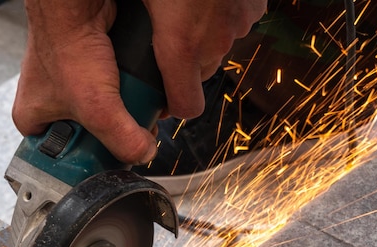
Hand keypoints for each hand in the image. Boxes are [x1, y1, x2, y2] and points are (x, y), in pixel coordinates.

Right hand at [13, 0, 157, 164]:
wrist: (78, 6)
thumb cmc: (67, 45)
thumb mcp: (96, 106)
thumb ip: (122, 138)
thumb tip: (144, 152)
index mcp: (33, 120)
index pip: (59, 159)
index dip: (87, 162)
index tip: (108, 162)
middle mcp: (50, 106)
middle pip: (88, 140)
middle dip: (110, 136)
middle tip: (122, 128)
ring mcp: (71, 88)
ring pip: (104, 117)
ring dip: (120, 115)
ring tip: (126, 103)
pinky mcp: (90, 73)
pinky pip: (112, 96)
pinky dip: (124, 95)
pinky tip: (129, 89)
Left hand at [143, 0, 266, 117]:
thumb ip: (137, 28)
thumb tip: (121, 38)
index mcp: (180, 46)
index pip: (187, 106)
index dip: (176, 107)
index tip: (163, 98)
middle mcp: (215, 43)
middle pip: (202, 74)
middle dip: (187, 63)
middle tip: (169, 35)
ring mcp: (239, 25)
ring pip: (219, 46)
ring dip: (206, 35)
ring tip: (190, 8)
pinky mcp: (255, 8)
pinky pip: (236, 24)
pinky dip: (224, 16)